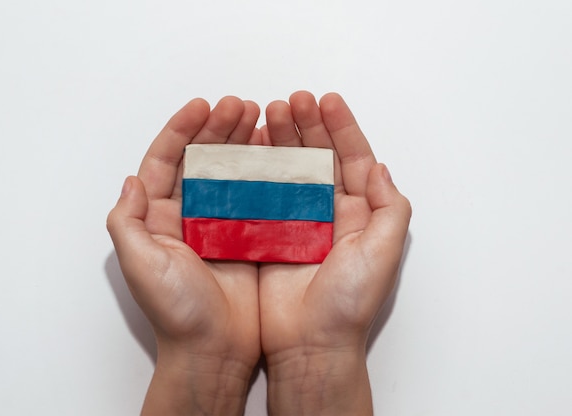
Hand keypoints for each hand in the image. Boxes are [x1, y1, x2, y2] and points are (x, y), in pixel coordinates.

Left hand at [107, 96, 261, 415]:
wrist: (215, 349)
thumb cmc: (176, 312)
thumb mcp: (140, 264)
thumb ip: (128, 221)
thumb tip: (132, 180)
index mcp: (158, 217)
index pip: (166, 161)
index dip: (181, 130)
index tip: (202, 106)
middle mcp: (188, 215)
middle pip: (201, 159)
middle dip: (218, 128)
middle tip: (241, 106)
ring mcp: (220, 224)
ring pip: (230, 172)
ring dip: (242, 143)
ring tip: (261, 118)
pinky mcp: (248, 235)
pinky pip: (256, 195)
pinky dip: (265, 172)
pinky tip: (275, 153)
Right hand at [258, 91, 411, 414]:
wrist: (309, 343)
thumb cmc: (348, 303)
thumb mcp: (383, 252)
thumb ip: (389, 207)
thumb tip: (379, 167)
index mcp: (359, 213)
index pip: (352, 159)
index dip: (342, 128)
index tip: (327, 100)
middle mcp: (328, 213)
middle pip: (318, 158)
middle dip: (307, 126)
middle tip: (292, 101)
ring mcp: (296, 222)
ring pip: (288, 170)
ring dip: (281, 141)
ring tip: (269, 114)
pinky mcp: (268, 234)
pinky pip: (261, 194)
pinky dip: (256, 169)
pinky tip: (250, 148)